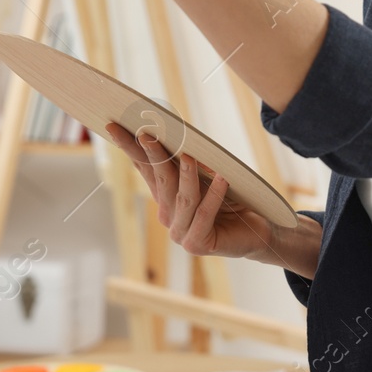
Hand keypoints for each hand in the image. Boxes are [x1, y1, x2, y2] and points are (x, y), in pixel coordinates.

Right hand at [103, 122, 281, 262]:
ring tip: (190, 156)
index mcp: (166, 197)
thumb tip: (181, 141)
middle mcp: (168, 215)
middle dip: (153, 155)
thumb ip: (192, 164)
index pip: (145, 168)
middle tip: (147, 133)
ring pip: (182, 198)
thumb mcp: (210, 176)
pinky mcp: (197, 244)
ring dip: (186, 175)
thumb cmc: (234, 200)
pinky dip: (213, 196)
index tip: (113, 127)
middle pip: (160, 180)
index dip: (129, 148)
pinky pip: (204, 215)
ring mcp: (180, 232)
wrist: (258, 232)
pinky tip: (222, 180)